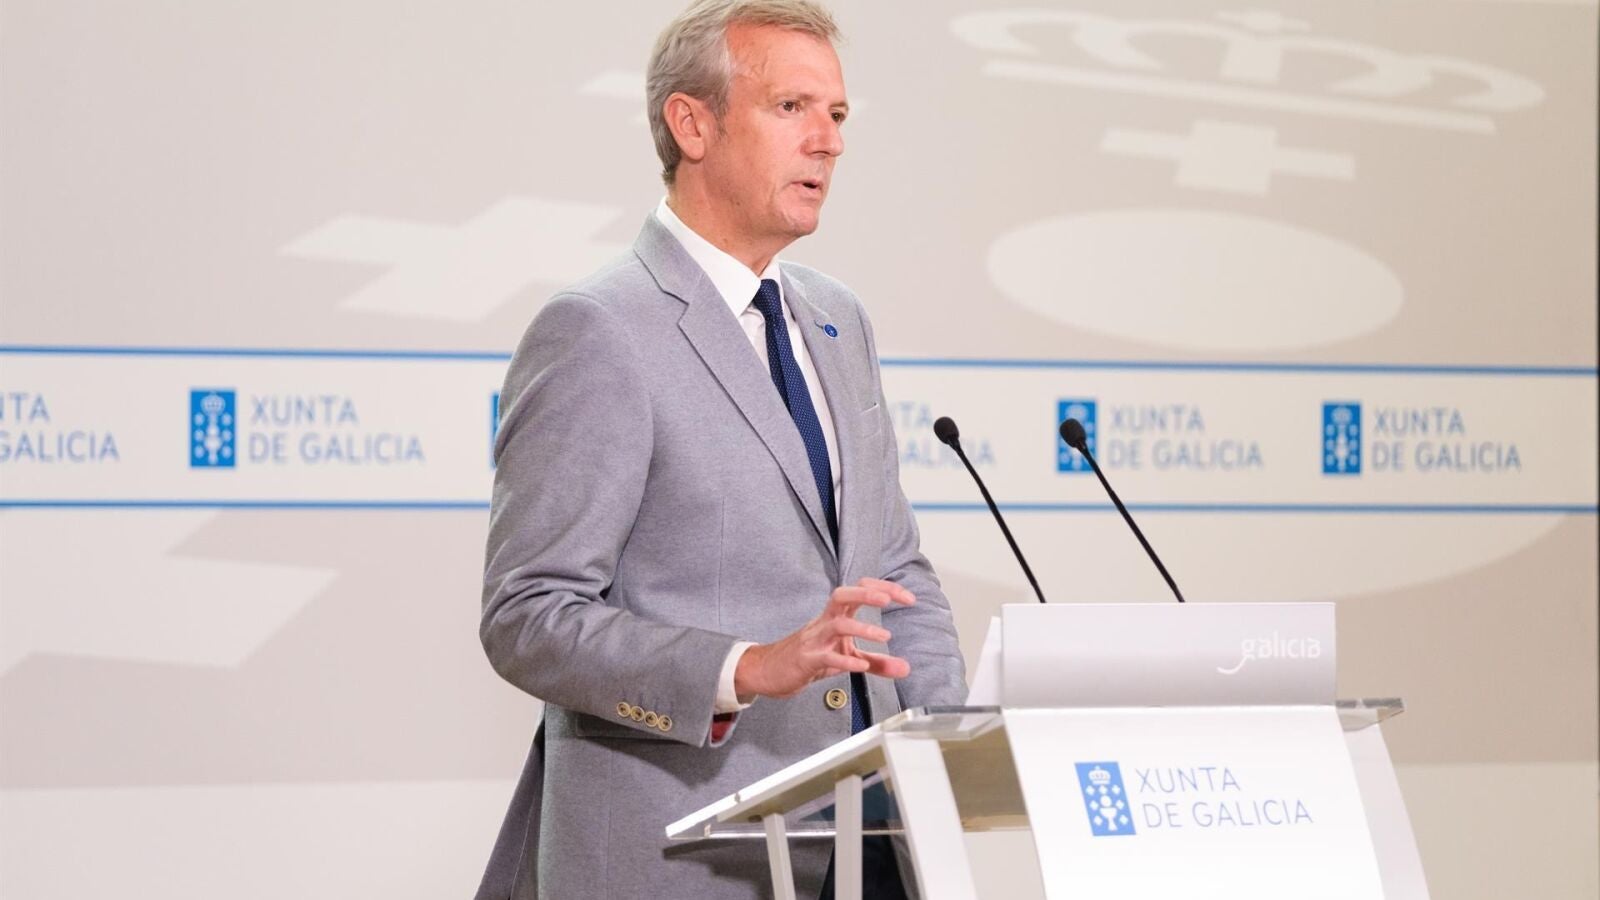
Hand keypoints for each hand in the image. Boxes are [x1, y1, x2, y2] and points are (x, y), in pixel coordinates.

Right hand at [733, 578, 914, 700]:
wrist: (769, 671)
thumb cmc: (809, 657)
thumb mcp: (846, 657)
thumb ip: (877, 662)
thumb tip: (906, 668)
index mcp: (836, 615)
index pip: (859, 590)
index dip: (884, 588)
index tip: (908, 598)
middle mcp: (825, 622)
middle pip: (842, 595)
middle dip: (866, 593)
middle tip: (888, 599)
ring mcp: (814, 639)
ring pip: (836, 624)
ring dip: (862, 628)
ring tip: (885, 637)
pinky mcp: (806, 660)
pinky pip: (825, 656)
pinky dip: (845, 659)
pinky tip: (860, 664)